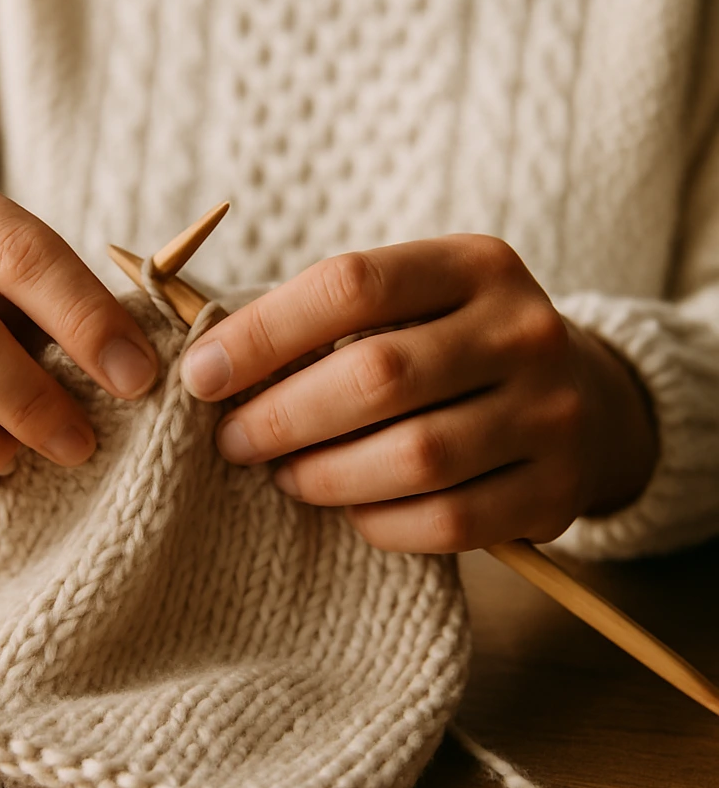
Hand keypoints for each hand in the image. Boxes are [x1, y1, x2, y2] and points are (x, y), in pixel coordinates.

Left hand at [180, 235, 657, 552]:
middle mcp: (522, 331)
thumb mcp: (413, 305)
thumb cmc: (456, 349)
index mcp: (474, 265)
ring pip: (414, 457)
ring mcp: (551, 412)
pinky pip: (448, 521)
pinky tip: (349, 511)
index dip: (262, 333)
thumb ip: (328, 322)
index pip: (351, 285)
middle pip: (378, 376)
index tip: (201, 375)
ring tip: (283, 475)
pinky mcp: (558, 489)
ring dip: (324, 475)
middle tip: (232, 441)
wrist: (585, 401)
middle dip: (281, 416)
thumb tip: (212, 364)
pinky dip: (379, 523)